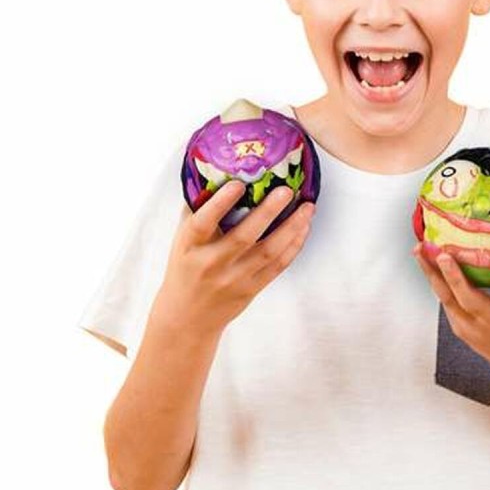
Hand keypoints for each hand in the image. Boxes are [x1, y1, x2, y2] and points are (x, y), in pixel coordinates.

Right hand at [153, 181, 314, 337]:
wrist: (187, 317)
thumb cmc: (185, 268)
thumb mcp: (182, 240)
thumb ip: (197, 210)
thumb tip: (217, 172)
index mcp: (190, 247)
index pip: (203, 223)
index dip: (220, 204)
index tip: (238, 184)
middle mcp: (212, 263)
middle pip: (243, 237)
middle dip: (268, 212)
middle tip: (286, 190)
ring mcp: (234, 279)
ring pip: (268, 252)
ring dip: (292, 228)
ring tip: (307, 207)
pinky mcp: (252, 289)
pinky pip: (278, 266)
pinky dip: (294, 245)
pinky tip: (304, 228)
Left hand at [412, 244, 489, 366]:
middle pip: (472, 300)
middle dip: (455, 277)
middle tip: (442, 255)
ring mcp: (475, 327)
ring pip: (448, 299)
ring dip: (431, 273)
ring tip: (419, 250)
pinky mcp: (460, 329)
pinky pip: (445, 300)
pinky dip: (435, 280)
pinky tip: (425, 261)